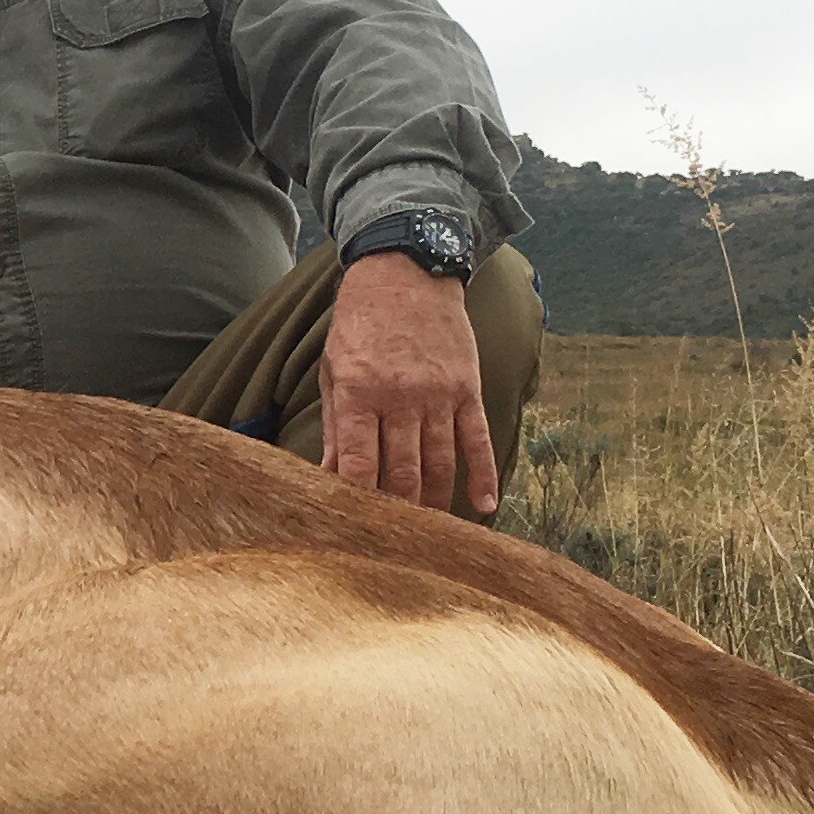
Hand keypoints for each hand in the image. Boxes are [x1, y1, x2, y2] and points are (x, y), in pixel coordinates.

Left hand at [321, 251, 496, 514]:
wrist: (406, 272)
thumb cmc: (360, 324)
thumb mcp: (334, 370)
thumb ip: (335, 426)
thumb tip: (330, 478)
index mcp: (359, 393)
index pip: (359, 463)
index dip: (358, 500)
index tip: (356, 526)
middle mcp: (401, 398)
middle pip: (402, 472)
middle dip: (398, 512)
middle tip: (395, 541)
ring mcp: (438, 394)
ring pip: (440, 464)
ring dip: (436, 503)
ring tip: (431, 535)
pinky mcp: (467, 388)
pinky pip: (477, 440)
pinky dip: (483, 476)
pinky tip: (484, 507)